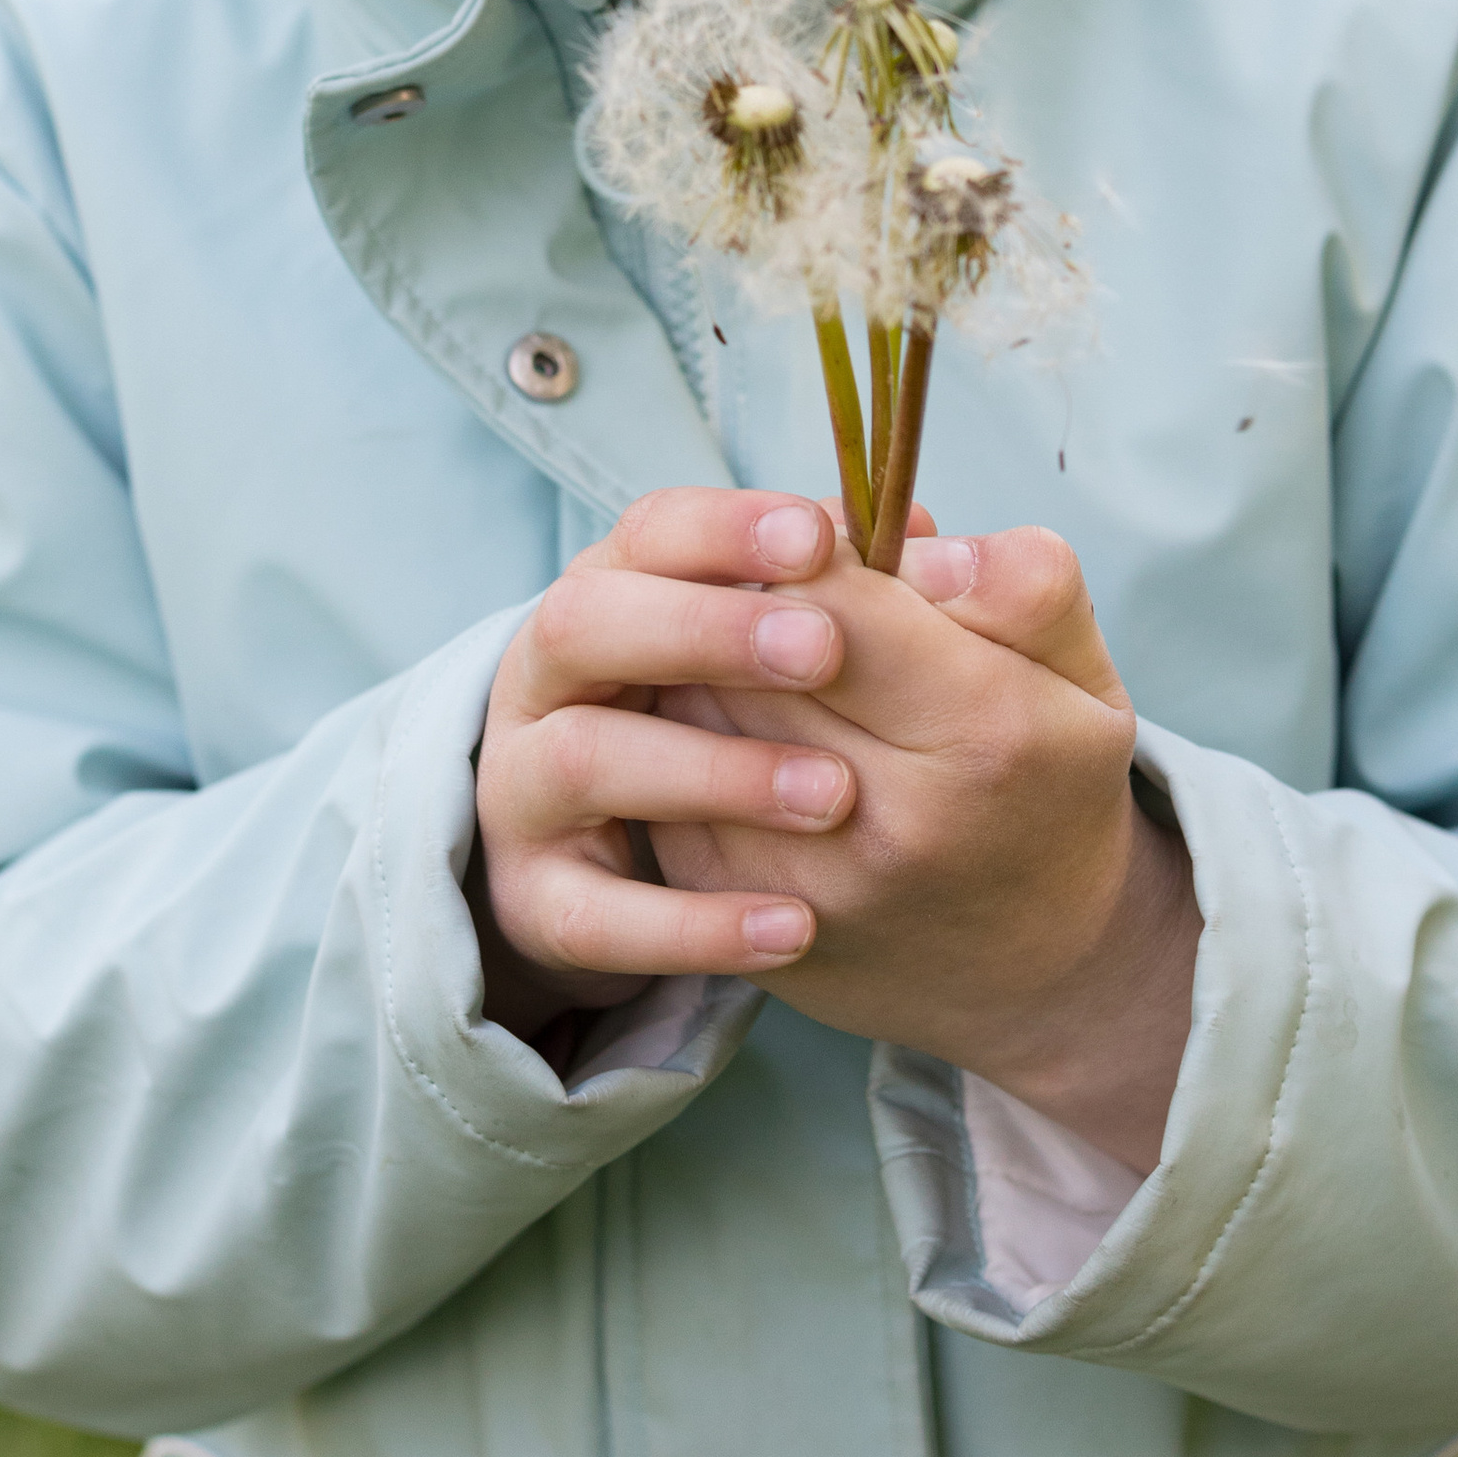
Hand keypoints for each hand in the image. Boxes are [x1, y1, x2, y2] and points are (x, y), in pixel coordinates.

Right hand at [473, 488, 856, 1037]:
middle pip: (583, 622)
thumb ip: (846, 591)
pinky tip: (795, 928)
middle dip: (702, 630)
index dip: (724, 528)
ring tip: (835, 795)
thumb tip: (932, 541)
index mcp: (609, 593)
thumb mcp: (769, 647)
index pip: (645, 533)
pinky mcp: (539, 902)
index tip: (817, 538)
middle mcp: (546, 679)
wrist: (615, 877)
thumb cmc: (721, 724)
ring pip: (583, 759)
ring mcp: (525, 790)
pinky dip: (693, 926)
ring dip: (711, 770)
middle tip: (822, 649)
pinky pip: (596, 917)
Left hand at [655, 519, 1199, 1173]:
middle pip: (749, 653)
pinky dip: (687, 747)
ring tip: (757, 666)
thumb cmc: (1054, 790)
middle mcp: (890, 818)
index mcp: (984, 732)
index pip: (831, 596)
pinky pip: (669, 794)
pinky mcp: (743, 922)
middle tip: (783, 604)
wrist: (1042, 972)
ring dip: (708, 671)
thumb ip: (1020, 581)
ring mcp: (808, 883)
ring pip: (693, 716)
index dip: (810, 553)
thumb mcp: (1084, 677)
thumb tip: (908, 543)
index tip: (824, 549)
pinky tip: (735, 737)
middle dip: (752, 607)